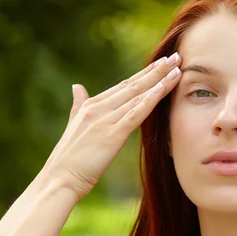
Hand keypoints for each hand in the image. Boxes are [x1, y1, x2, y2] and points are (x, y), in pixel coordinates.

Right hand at [40, 53, 182, 198]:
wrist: (59, 179)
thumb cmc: (68, 159)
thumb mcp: (74, 125)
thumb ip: (78, 105)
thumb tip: (77, 87)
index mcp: (91, 105)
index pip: (124, 85)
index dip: (145, 73)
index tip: (161, 62)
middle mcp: (98, 107)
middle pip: (133, 85)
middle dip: (156, 70)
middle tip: (176, 56)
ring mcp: (105, 119)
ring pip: (137, 95)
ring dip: (159, 81)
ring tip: (177, 68)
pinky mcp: (112, 134)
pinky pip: (135, 113)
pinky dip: (150, 100)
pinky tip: (163, 88)